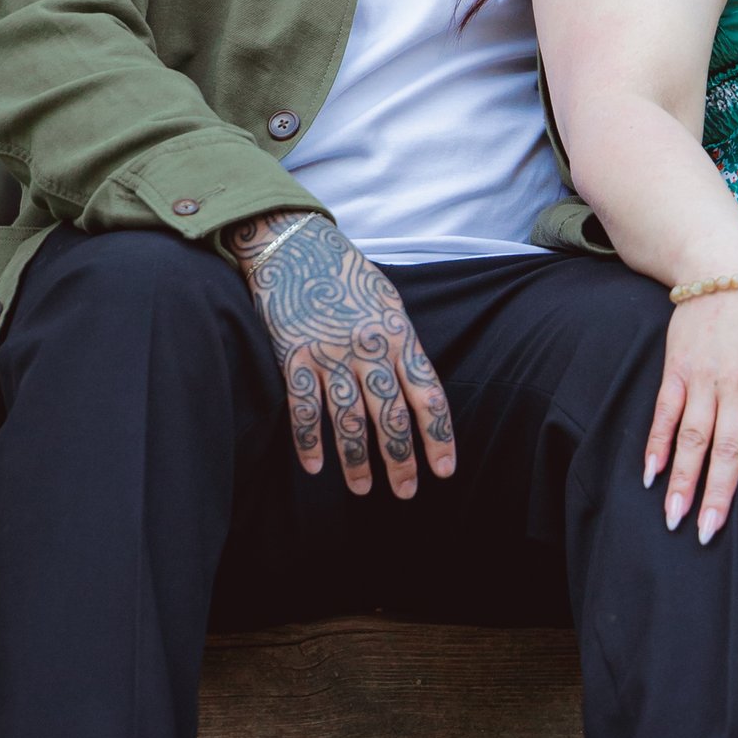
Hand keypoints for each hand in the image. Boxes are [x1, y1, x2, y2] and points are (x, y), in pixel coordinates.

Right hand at [226, 209, 454, 498]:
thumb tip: (416, 387)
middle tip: (405, 492)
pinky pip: (304, 408)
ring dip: (357, 461)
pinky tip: (315, 468)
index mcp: (399, 335)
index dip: (439, 436)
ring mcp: (330, 354)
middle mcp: (369, 349)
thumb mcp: (388, 302)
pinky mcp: (293, 356)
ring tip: (362, 490)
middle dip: (401, 461)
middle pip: (391, 417)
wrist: (295, 245)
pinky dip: (308, 441)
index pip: (429, 395)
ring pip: (349, 420)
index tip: (444, 471)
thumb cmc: (346, 275)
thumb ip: (402, 344)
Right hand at [646, 283, 737, 546]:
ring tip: (674, 518)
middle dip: (718, 496)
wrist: (727, 272)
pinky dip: (656, 444)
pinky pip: (664, 413)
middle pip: (728, 450)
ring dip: (683, 480)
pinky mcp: (676, 369)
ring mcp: (704, 379)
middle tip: (707, 537)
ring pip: (693, 437)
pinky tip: (649, 474)